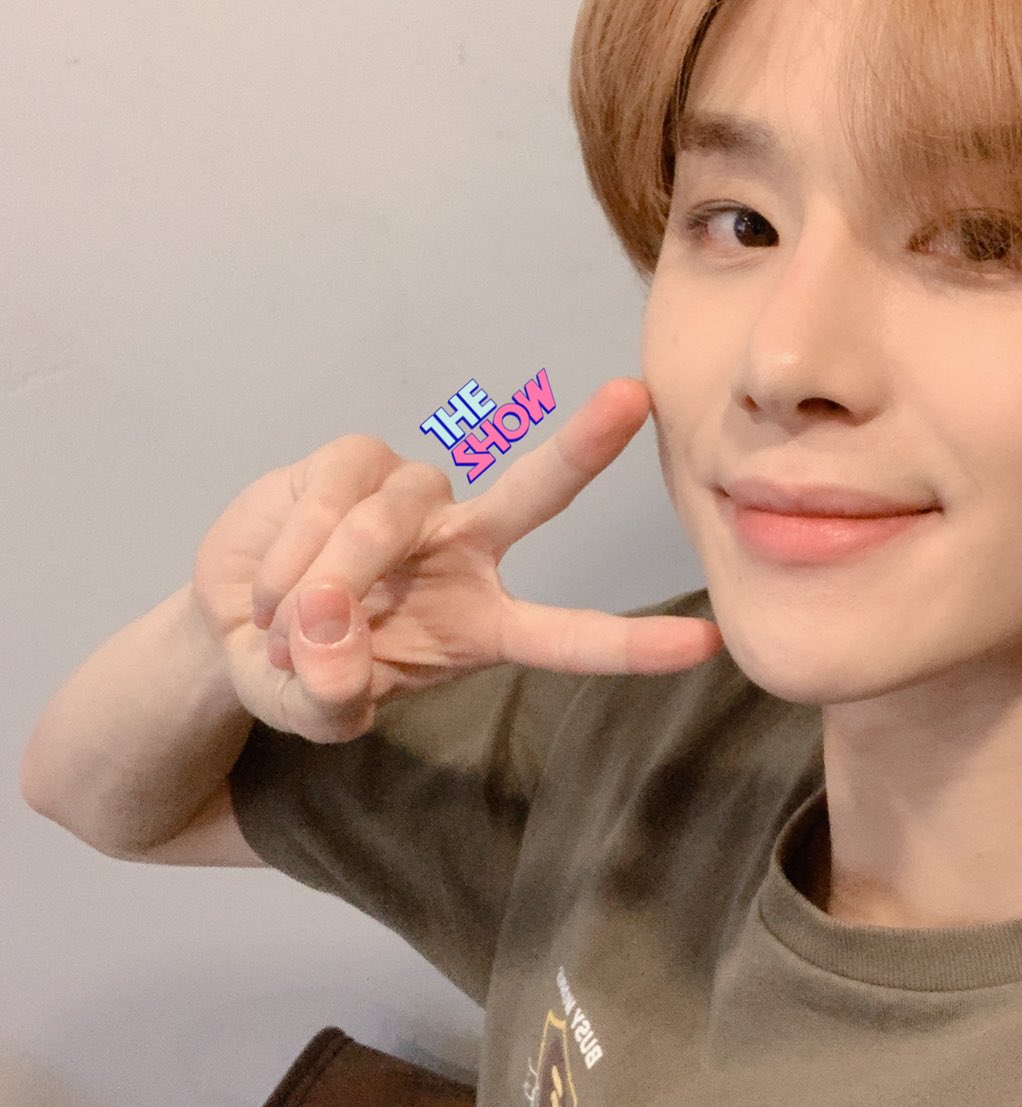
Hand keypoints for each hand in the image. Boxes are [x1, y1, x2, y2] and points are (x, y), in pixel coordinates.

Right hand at [191, 377, 721, 741]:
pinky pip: (330, 500)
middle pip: (534, 492)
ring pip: (383, 525)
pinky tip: (266, 595)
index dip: (633, 645)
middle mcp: (465, 547)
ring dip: (325, 586)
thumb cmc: (298, 669)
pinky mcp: (350, 463)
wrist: (230, 625)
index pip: (570, 635)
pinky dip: (291, 557)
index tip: (707, 646)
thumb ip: (328, 692)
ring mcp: (410, 500)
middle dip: (583, 446)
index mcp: (485, 622)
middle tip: (633, 398)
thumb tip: (328, 632)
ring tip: (283, 632)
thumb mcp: (313, 707)